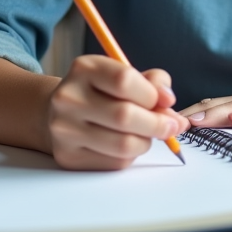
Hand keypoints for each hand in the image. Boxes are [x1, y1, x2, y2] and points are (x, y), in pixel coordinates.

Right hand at [47, 55, 190, 169]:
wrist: (59, 113)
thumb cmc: (102, 92)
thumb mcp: (124, 74)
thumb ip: (152, 83)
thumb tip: (169, 103)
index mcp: (85, 69)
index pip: (124, 81)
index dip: (152, 95)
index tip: (166, 101)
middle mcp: (69, 98)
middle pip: (124, 115)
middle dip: (158, 124)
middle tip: (172, 126)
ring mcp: (65, 129)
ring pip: (123, 144)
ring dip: (146, 142)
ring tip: (148, 135)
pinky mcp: (68, 156)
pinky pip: (115, 162)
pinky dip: (131, 155)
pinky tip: (128, 144)